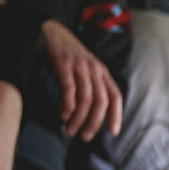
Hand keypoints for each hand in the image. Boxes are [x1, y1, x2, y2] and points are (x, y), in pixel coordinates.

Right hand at [40, 19, 122, 140]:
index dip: (116, 115)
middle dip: (94, 122)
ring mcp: (80, 67)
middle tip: (85, 137)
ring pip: (85, 98)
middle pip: (101, 101)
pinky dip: (67, 105)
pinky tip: (64, 116)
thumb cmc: (70, 57)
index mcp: (103, 73)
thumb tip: (93, 115)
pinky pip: (69, 88)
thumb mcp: (87, 71)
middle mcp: (95, 70)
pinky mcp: (63, 64)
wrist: (52, 32)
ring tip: (71, 131)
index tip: (113, 132)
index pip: (115, 97)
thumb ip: (93, 88)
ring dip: (79, 118)